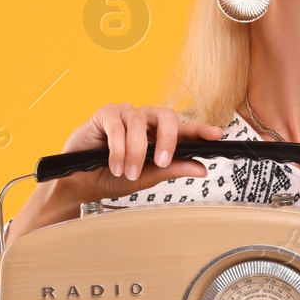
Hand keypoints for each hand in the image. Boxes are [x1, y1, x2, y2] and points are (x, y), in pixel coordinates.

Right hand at [5, 104, 224, 249]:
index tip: (218, 135)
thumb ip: (173, 169)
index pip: (183, 130)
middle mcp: (144, 120)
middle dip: (167, 139)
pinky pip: (117, 125)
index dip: (201, 130)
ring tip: (128, 173)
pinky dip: (118, 148)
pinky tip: (114, 164)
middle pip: (166, 116)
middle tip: (161, 162)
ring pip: (139, 124)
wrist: (81, 185)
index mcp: (157, 135)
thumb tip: (201, 168)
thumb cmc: (113, 178)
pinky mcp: (105, 113)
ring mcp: (124, 114)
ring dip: (135, 153)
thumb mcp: (147, 177)